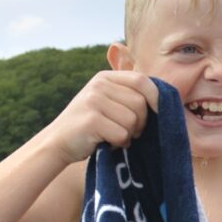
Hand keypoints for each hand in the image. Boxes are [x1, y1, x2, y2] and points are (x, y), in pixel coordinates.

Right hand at [45, 70, 159, 163]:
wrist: (57, 142)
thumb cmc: (90, 126)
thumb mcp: (107, 102)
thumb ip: (128, 95)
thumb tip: (165, 98)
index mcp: (105, 77)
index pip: (141, 80)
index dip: (156, 97)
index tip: (160, 113)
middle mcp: (99, 85)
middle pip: (140, 103)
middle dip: (141, 123)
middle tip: (128, 132)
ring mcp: (93, 101)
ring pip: (132, 120)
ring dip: (128, 135)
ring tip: (114, 136)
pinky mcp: (91, 120)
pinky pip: (121, 134)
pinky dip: (119, 143)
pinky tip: (106, 142)